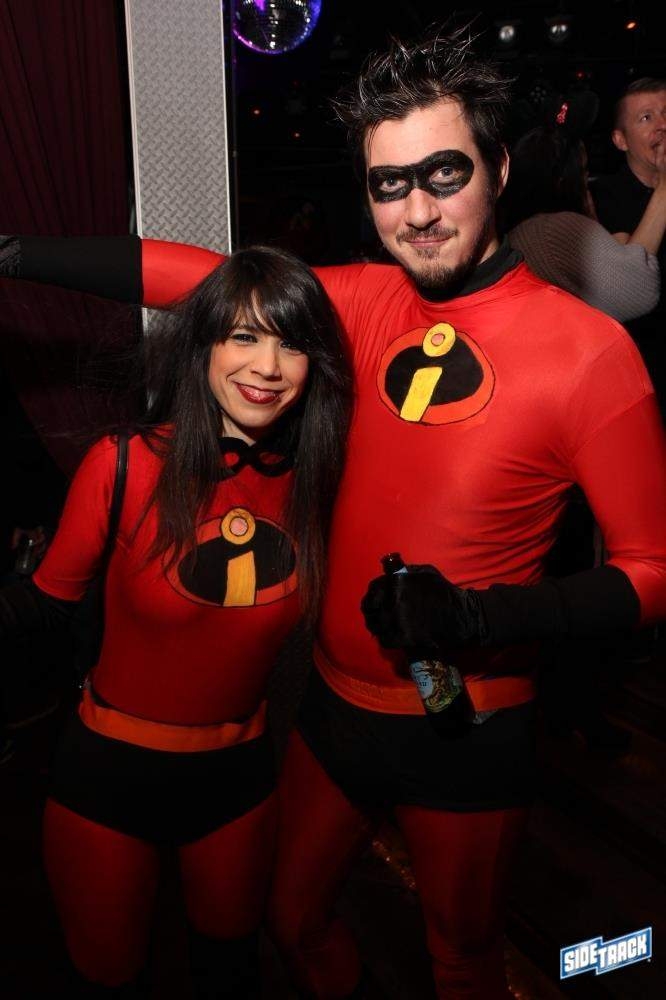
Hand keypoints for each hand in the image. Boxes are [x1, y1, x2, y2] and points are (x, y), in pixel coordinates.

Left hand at [361, 564, 483, 651]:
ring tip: (382, 628)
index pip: (373, 589)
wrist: (461, 615)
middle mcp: (392, 600)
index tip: (373, 601)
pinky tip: (391, 637)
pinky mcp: (403, 637)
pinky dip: (386, 639)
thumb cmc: (445, 591)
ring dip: (377, 627)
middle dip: (372, 612)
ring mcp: (396, 620)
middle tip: (376, 617)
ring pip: (375, 626)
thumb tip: (392, 571)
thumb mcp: (426, 572)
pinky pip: (384, 640)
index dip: (371, 596)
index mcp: (396, 582)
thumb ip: (406, 572)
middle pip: (370, 609)